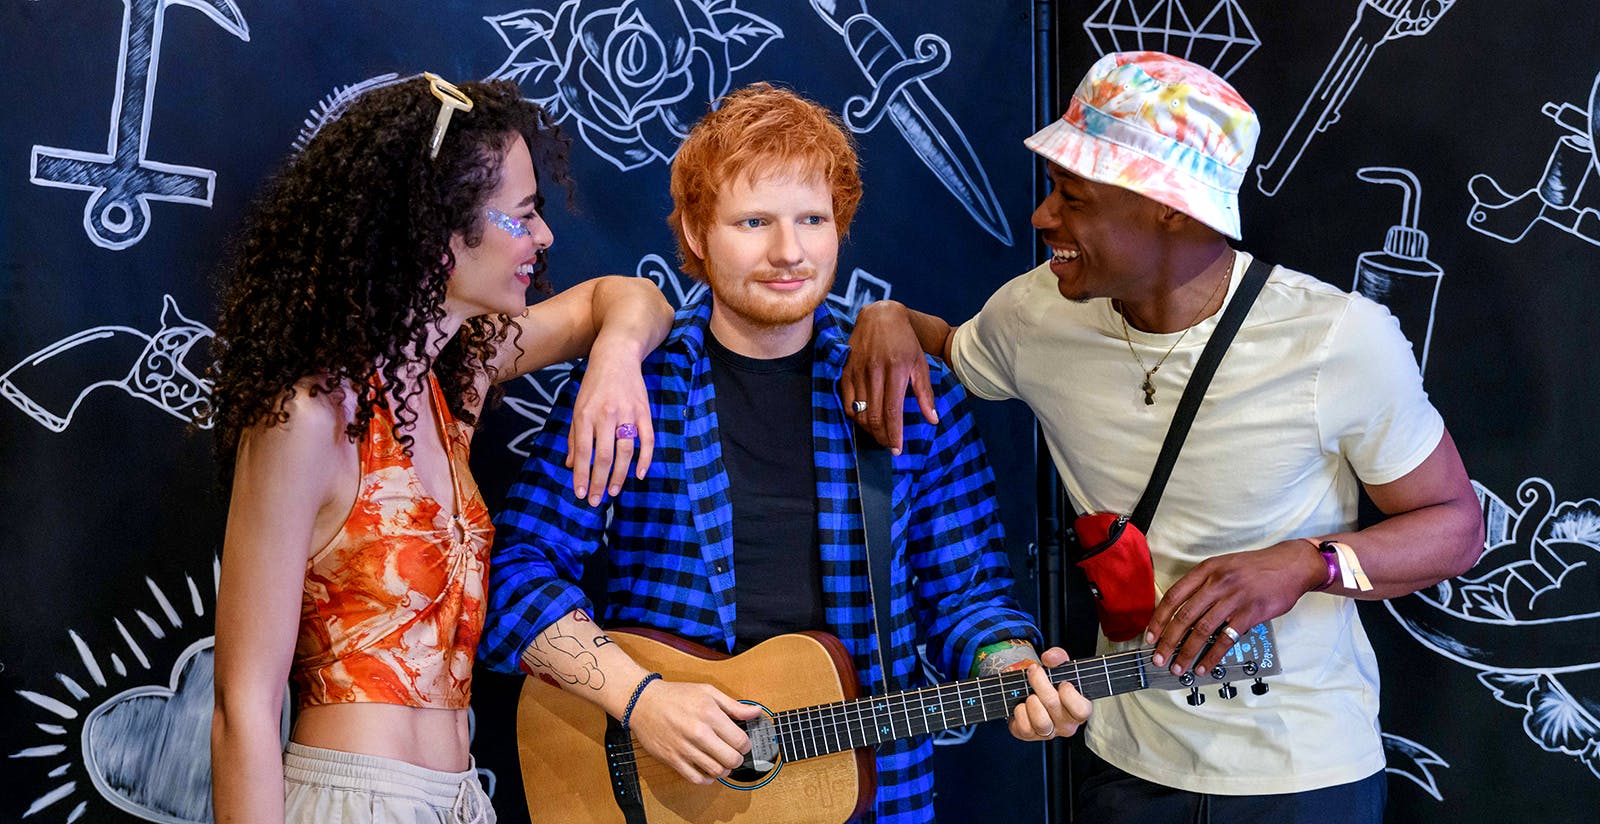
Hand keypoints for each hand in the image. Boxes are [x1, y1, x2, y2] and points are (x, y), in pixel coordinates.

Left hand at [566, 341, 653, 505]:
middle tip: (596, 501)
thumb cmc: (594, 384)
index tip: (581, 494)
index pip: (583, 452)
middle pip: (603, 456)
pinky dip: (645, 459)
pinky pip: (647, 440)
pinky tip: (640, 475)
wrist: (616, 356)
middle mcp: (605, 415)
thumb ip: (575, 437)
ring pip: (625, 452)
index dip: (582, 476)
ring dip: (619, 475)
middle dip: (599, 482)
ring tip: (613, 492)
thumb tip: (572, 465)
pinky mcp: (644, 411)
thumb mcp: (577, 407)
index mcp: (585, 415)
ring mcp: (627, 414)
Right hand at [626, 680, 761, 784]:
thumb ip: (734, 705)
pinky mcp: (673, 759)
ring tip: (722, 761)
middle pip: (731, 759)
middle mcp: (698, 733)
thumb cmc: (676, 695)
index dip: (746, 744)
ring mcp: (685, 748)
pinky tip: (708, 770)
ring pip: (716, 771)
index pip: (740, 741)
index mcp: (710, 714)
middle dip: (737, 759)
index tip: (742, 743)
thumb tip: (756, 711)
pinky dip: (707, 779)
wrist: (643, 702)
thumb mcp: (708, 692)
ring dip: (724, 769)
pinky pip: (696, 778)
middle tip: (734, 753)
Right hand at [841, 301, 938, 454]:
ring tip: (879, 434)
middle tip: (889, 445)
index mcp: (895, 370)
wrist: (880, 316)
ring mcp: (857, 370)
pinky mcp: (845, 370)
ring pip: (858, 411)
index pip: (892, 410)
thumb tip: (932, 420)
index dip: (893, 433)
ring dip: (868, 428)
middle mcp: (874, 371)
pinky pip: (846, 401)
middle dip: (881, 435)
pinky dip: (854, 415)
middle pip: (873, 414)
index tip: (897, 449)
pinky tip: (864, 419)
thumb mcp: (920, 364)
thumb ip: (925, 393)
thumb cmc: (905, 341)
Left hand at [1007, 647, 1090, 742]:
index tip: (1062, 683)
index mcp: (1079, 710)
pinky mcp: (1030, 735)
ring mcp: (1049, 733)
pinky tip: (1022, 705)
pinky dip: (1019, 713)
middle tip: (1034, 671)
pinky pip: (1024, 728)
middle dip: (1040, 683)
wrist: (1034, 695)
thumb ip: (1058, 657)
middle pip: (1054, 706)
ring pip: (1041, 722)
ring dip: (1031, 701)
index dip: (1070, 695)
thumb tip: (1049, 657)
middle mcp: (1066, 725)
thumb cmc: (1053, 684)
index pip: (1081, 710)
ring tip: (1030, 694)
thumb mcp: (1060, 668)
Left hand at [1145, 541, 1325, 676]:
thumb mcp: (1224, 566)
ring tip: (1178, 667)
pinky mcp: (1250, 614)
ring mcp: (1233, 599)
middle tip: (1159, 658)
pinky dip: (1212, 656)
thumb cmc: (1256, 568)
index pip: (1173, 596)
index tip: (1151, 637)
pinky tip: (1203, 666)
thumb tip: (1182, 612)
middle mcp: (1216, 583)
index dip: (1159, 619)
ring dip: (1187, 652)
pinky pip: (1225, 639)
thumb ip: (1204, 585)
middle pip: (1183, 616)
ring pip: (1202, 630)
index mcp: (1206, 570)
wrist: (1291, 565)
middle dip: (1168, 641)